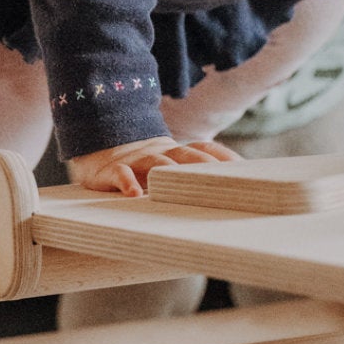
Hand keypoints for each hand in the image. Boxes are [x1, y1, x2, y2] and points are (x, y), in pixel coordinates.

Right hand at [69, 135, 237, 196]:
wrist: (98, 151)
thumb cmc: (141, 167)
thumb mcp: (168, 166)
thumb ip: (190, 175)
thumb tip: (228, 191)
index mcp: (176, 153)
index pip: (205, 149)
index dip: (223, 156)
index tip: (245, 168)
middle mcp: (161, 154)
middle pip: (187, 157)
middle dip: (206, 167)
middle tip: (225, 181)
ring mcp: (137, 161)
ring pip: (157, 164)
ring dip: (170, 174)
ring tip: (183, 188)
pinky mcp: (112, 170)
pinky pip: (121, 175)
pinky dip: (127, 183)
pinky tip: (134, 194)